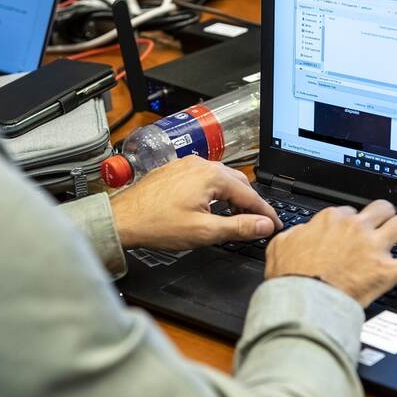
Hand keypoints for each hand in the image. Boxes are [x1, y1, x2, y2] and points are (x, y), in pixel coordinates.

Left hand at [110, 155, 281, 250]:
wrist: (122, 220)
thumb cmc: (156, 224)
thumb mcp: (204, 231)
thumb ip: (239, 227)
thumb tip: (263, 225)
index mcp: (211, 176)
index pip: (250, 194)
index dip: (265, 212)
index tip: (274, 224)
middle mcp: (200, 164)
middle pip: (238, 182)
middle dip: (250, 203)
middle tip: (257, 223)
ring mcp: (186, 165)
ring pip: (221, 179)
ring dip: (232, 196)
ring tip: (235, 217)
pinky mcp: (175, 171)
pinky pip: (205, 178)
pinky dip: (215, 192)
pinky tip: (212, 207)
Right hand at [264, 200, 396, 306]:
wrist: (302, 300)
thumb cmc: (290, 278)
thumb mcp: (280, 247)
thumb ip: (293, 234)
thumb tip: (297, 233)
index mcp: (331, 220)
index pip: (347, 212)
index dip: (352, 223)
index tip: (352, 233)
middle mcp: (356, 228)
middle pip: (380, 209)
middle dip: (386, 215)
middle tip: (387, 227)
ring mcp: (374, 248)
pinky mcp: (387, 272)